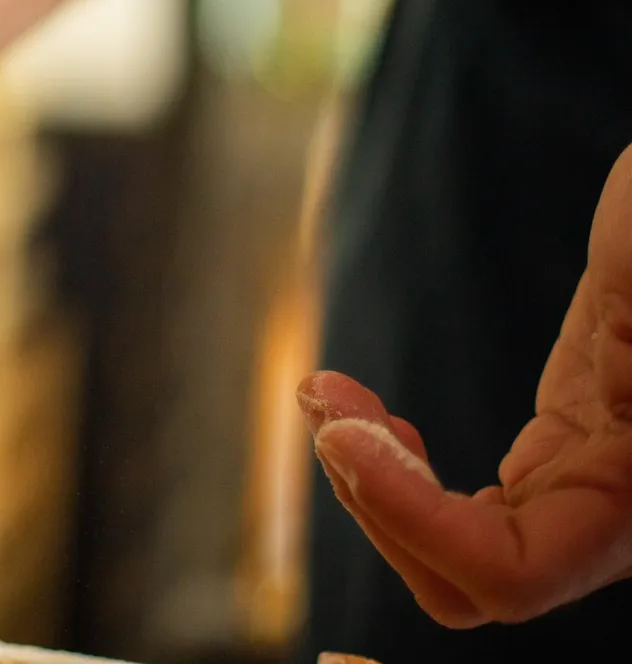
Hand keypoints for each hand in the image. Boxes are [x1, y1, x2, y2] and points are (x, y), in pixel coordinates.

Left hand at [298, 144, 631, 626]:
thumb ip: (615, 348)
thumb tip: (578, 402)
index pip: (513, 572)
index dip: (415, 523)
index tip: (342, 432)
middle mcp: (625, 509)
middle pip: (468, 578)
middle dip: (375, 498)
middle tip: (323, 401)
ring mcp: (595, 478)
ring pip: (462, 546)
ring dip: (370, 480)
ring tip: (323, 392)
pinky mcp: (571, 442)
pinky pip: (475, 505)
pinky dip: (398, 469)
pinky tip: (372, 416)